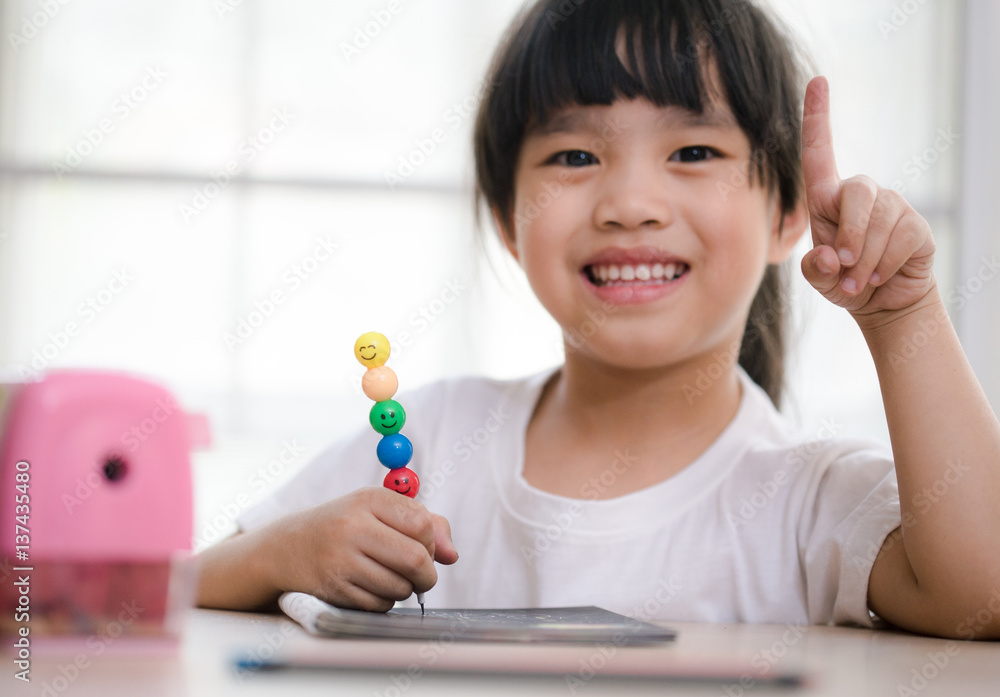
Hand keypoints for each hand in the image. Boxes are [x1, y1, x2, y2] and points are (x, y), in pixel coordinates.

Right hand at [269, 487, 458, 611]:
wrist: (288, 547)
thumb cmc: (345, 526)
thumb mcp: (379, 512)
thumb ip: (424, 524)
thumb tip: (451, 554)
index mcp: (369, 500)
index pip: (422, 525)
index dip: (432, 543)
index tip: (423, 548)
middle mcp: (353, 526)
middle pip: (415, 558)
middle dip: (426, 574)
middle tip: (421, 575)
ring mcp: (341, 559)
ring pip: (400, 587)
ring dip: (403, 589)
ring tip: (387, 577)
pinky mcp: (334, 588)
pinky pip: (380, 605)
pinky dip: (383, 602)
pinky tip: (368, 587)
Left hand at [800, 76, 936, 325]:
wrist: (883, 302)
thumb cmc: (844, 282)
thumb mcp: (821, 279)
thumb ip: (816, 269)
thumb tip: (829, 255)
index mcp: (827, 200)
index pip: (819, 154)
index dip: (816, 117)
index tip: (817, 81)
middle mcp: (860, 194)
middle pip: (855, 194)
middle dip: (850, 235)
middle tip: (845, 267)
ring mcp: (892, 206)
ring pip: (879, 223)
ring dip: (866, 260)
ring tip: (860, 280)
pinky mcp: (916, 224)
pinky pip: (901, 239)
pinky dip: (885, 264)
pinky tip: (880, 276)